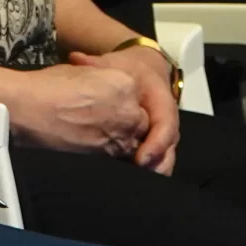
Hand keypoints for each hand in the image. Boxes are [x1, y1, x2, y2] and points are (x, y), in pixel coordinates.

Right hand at [0, 61, 148, 156]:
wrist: (28, 110)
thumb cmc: (47, 87)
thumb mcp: (80, 71)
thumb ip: (100, 81)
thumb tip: (99, 90)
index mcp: (126, 83)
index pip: (136, 99)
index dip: (122, 106)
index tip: (107, 108)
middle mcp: (130, 110)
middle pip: (140, 123)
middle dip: (126, 125)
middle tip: (101, 125)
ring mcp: (121, 136)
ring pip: (132, 144)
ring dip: (118, 143)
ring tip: (93, 139)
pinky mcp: (108, 157)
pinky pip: (118, 160)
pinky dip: (109, 158)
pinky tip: (91, 151)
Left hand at [69, 42, 180, 173]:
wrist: (144, 67)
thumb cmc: (128, 68)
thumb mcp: (114, 64)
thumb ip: (95, 64)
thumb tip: (76, 58)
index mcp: (160, 97)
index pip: (165, 121)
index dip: (156, 142)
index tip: (141, 158)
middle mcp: (167, 115)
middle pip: (169, 144)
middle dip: (158, 163)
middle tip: (142, 178)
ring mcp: (164, 129)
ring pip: (166, 154)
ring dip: (156, 170)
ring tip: (141, 186)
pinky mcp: (158, 139)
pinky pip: (159, 156)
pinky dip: (151, 169)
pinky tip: (138, 183)